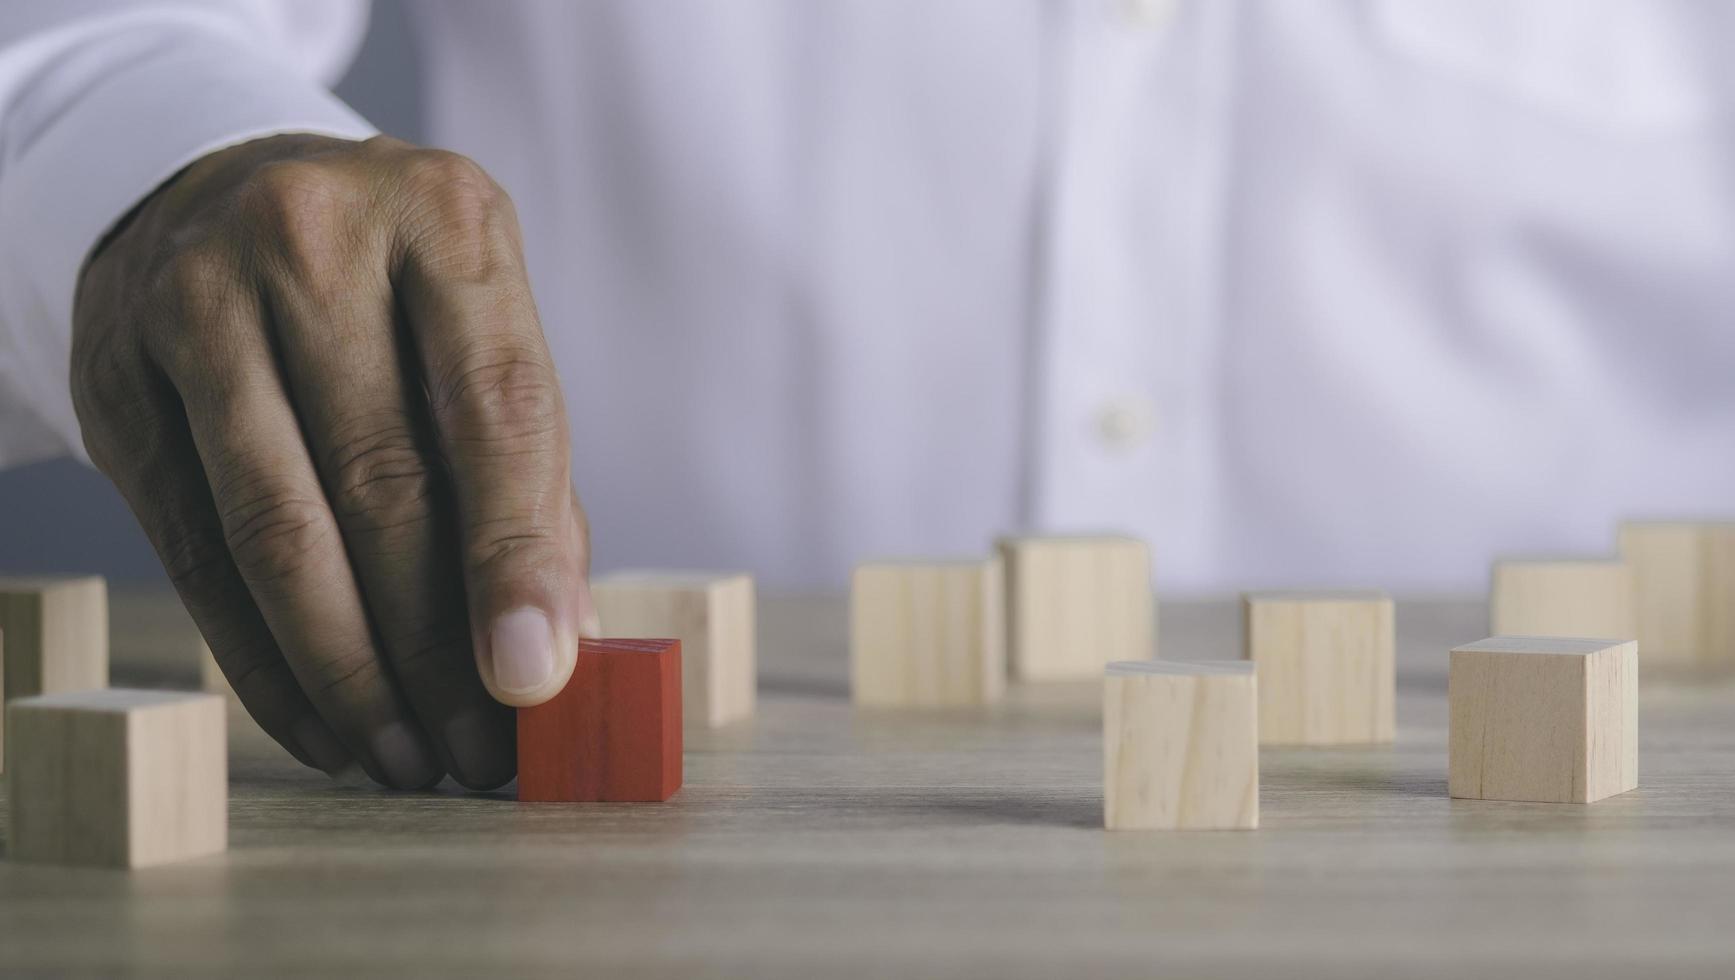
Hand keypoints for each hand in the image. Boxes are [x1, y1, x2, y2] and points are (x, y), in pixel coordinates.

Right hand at [72, 134, 597, 789]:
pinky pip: (196, 551)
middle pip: (384, 480)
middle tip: (477, 751)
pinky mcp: (118, 378)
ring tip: (405, 755)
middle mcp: (314, 237)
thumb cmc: (390, 289)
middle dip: (436, 645)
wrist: (217, 196)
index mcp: (445, 218)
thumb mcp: (478, 331)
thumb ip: (528, 476)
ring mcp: (200, 299)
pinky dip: (266, 658)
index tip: (535, 680)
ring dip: (349, 670)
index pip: (497, 408)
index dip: (516, 559)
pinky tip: (323, 722)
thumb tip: (557, 646)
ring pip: (278, 527)